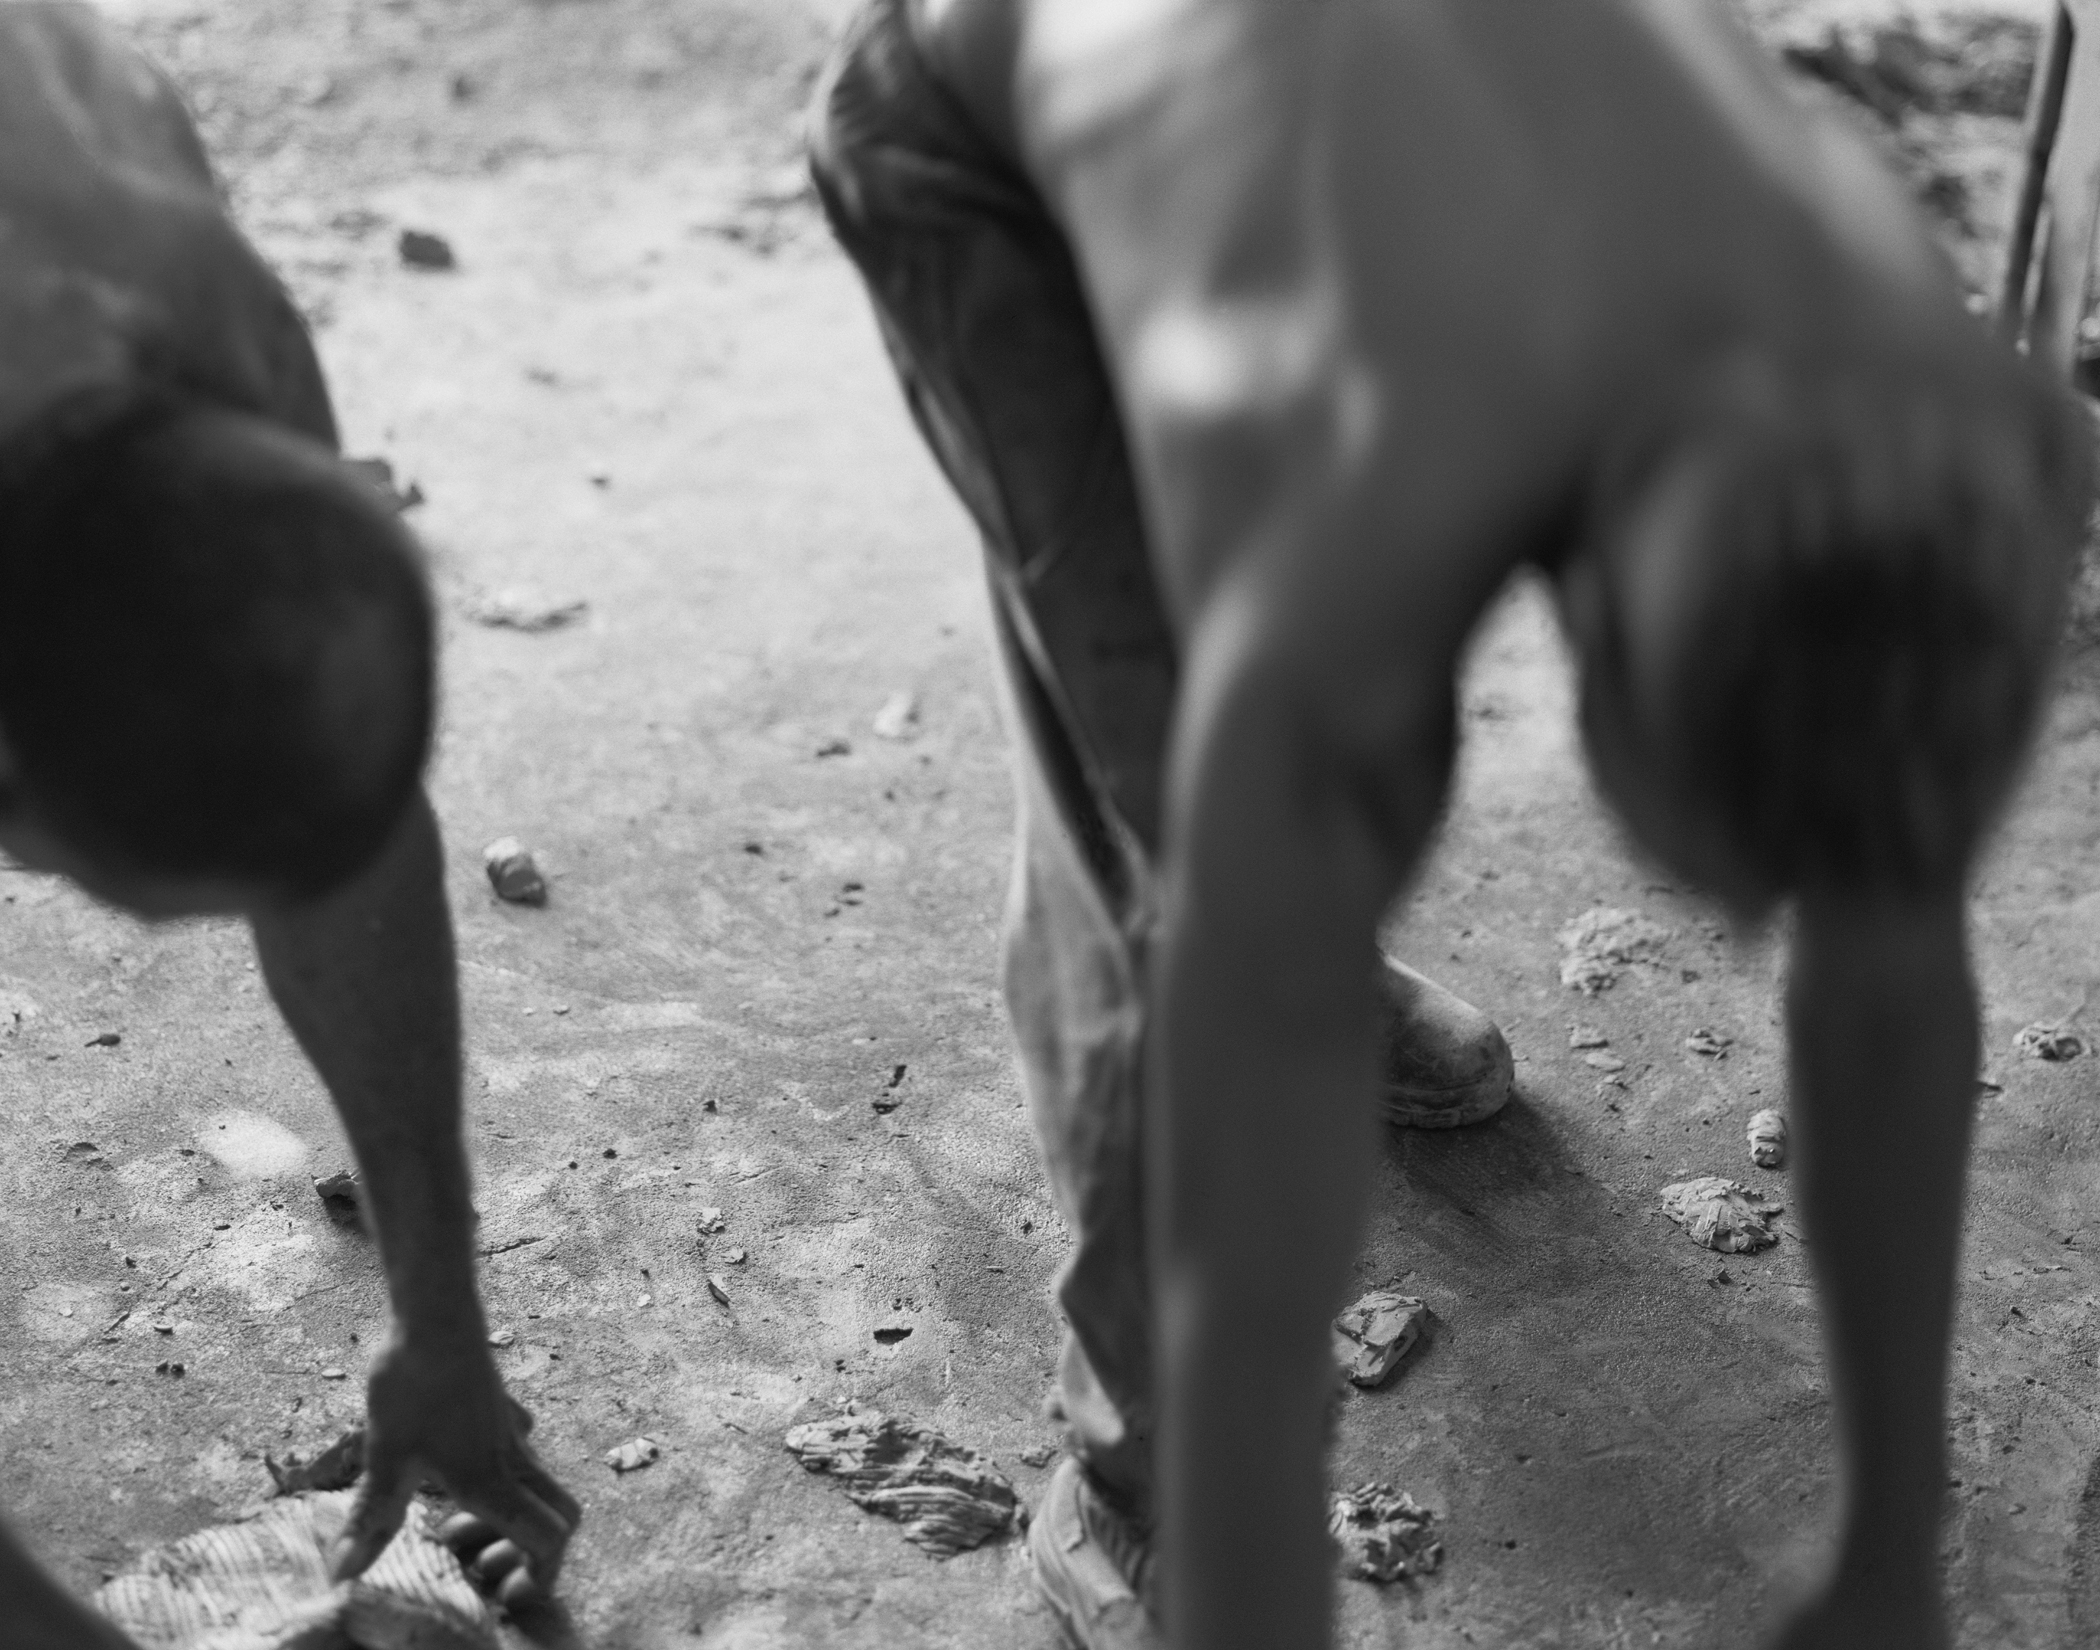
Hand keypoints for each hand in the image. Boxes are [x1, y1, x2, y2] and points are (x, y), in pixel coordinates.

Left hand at [329, 1331, 579, 1607]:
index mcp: (493, 1482)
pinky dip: (493, 1481)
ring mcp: (511, 1434)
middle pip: (557, 1517)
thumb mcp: (386, 1458)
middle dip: (531, 1555)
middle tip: (483, 1568)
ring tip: (449, 1530)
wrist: (435, 1318)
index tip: (503, 1594)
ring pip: (531, 1489)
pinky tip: (448, 1472)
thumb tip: (342, 1576)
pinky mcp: (499, 1413)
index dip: (540, 1576)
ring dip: (503, 1520)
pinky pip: (513, 1455)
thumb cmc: (414, 1385)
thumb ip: (372, 1521)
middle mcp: (514, 1461)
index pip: (549, 1539)